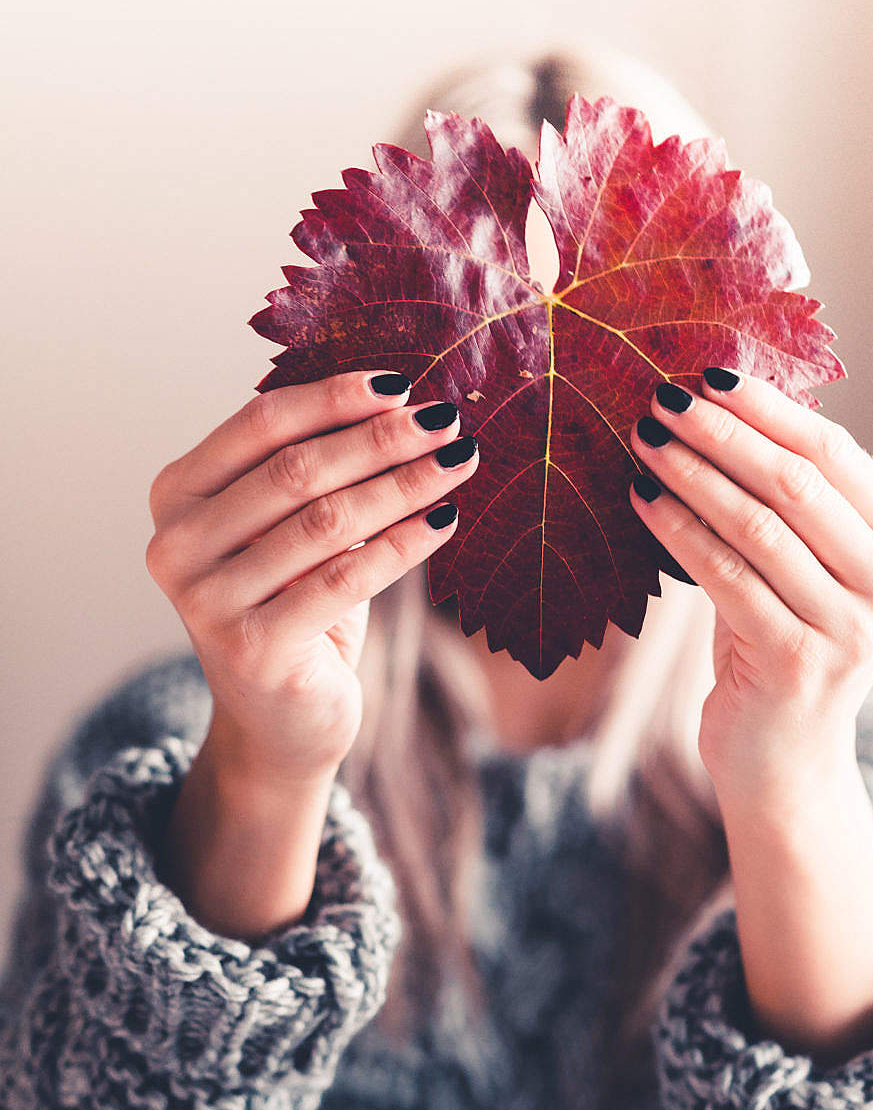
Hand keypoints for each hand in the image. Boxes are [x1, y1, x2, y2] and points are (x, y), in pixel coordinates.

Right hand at [146, 371, 476, 785]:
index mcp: (176, 496)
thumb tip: (402, 401)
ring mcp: (207, 601)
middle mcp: (174, 545)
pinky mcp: (253, 648)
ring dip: (404, 485)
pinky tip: (447, 519)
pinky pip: (345, 579)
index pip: (261, 425)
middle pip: (297, 470)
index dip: (334, 398)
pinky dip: (403, 544)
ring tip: (461, 460)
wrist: (280, 725)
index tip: (403, 384)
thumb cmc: (294, 611)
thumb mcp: (291, 533)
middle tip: (448, 420)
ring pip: (327, 522)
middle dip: (382, 440)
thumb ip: (314, 472)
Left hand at [627, 369, 872, 811]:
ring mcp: (852, 629)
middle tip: (663, 397)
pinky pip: (725, 577)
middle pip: (797, 483)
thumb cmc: (787, 643)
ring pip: (757, 526)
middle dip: (724, 433)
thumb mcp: (808, 566)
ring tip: (643, 440)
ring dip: (693, 474)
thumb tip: (721, 398)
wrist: (786, 757)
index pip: (835, 454)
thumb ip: (792, 500)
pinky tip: (641, 500)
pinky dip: (678, 531)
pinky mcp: (798, 663)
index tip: (710, 374)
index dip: (770, 409)